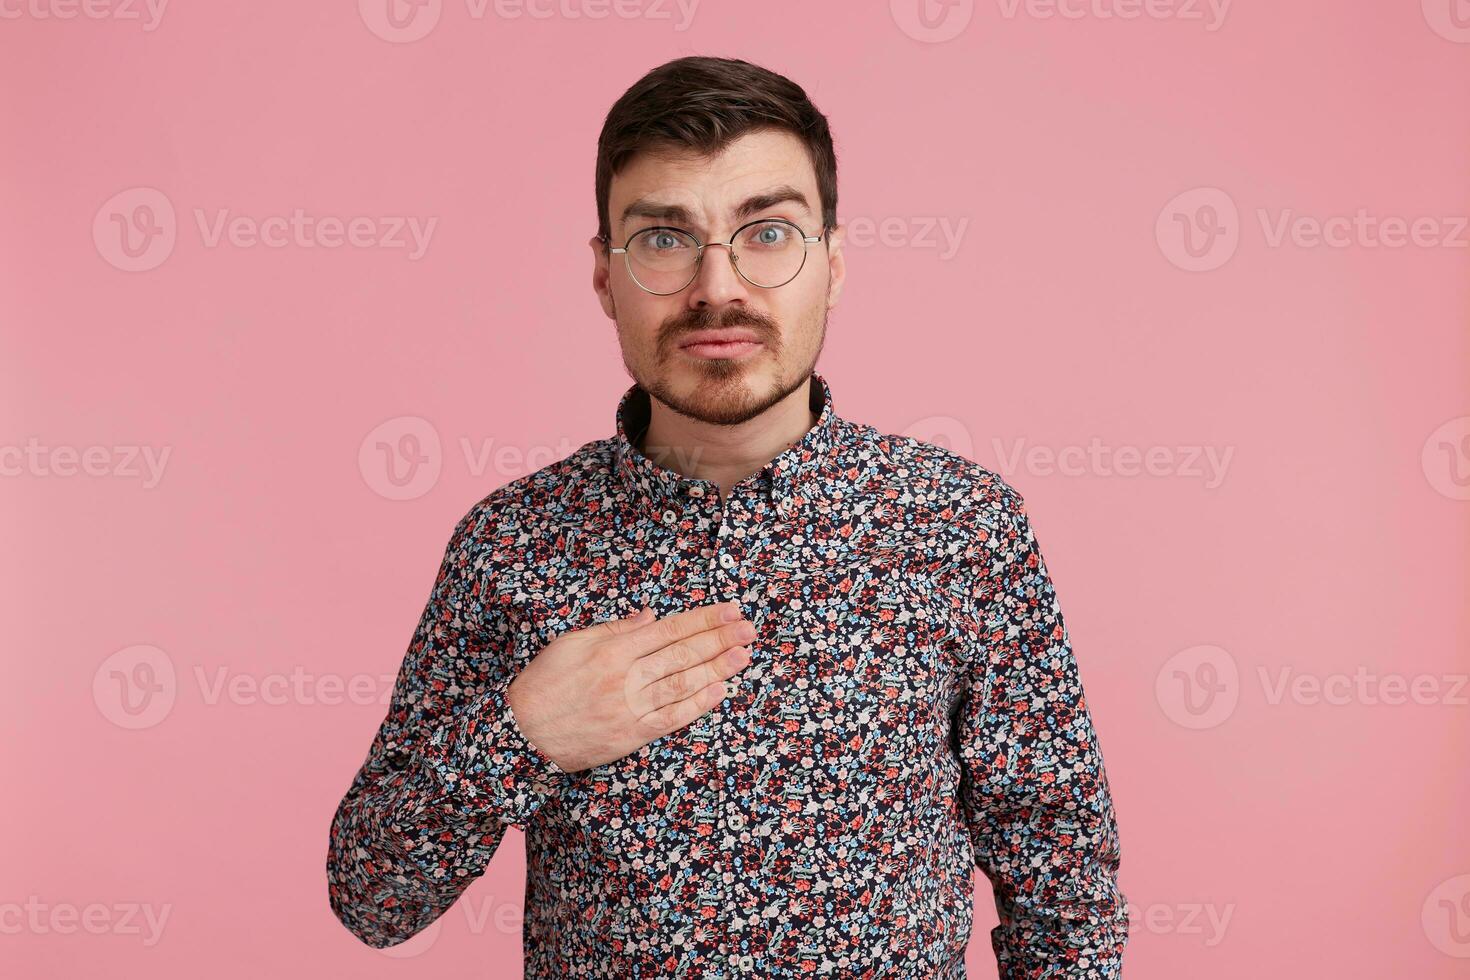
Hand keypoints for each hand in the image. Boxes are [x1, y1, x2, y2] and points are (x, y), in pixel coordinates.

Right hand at [506, 601, 755, 772]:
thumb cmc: (544, 684)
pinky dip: (697, 704)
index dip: (702, 620)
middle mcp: (624, 677)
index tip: (729, 611)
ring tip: (742, 656)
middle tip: (748, 629)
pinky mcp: (631, 735)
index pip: (668, 630)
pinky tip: (719, 691)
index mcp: (612, 650)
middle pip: (681, 654)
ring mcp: (629, 708)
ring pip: (682, 684)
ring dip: (716, 668)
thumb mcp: (572, 644)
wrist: (522, 734)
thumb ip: (614, 629)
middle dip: (719, 639)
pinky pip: (671, 718)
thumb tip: (649, 616)